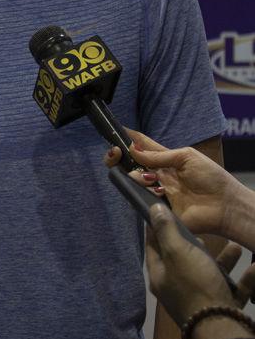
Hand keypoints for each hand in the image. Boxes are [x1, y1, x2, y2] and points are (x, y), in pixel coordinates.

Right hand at [104, 129, 238, 237]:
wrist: (223, 205)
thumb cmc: (211, 178)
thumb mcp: (186, 157)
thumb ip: (158, 155)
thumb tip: (133, 150)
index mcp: (166, 161)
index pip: (144, 147)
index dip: (130, 139)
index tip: (116, 130)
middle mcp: (158, 176)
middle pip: (131, 165)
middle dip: (118, 157)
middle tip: (115, 152)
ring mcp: (156, 192)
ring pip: (133, 180)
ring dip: (136, 175)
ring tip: (151, 178)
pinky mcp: (157, 208)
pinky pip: (140, 199)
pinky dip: (145, 192)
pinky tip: (158, 190)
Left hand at [145, 203, 241, 326]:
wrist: (221, 327)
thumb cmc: (195, 285)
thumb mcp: (178, 252)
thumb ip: (166, 231)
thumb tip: (152, 210)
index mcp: (161, 275)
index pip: (154, 246)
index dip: (158, 227)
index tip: (167, 211)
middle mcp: (177, 288)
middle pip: (184, 259)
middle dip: (196, 243)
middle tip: (205, 230)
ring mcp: (200, 298)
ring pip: (211, 272)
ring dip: (225, 258)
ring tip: (235, 246)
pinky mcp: (221, 306)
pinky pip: (232, 287)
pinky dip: (243, 278)